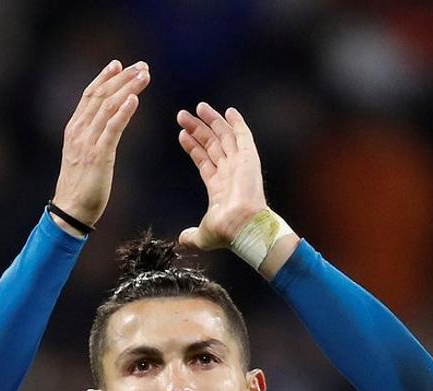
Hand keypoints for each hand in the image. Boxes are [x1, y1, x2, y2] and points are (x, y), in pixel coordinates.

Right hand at [50, 60, 150, 231]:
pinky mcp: (98, 155)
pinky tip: (134, 99)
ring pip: (108, 106)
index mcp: (75, 128)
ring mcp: (87, 141)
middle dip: (122, 78)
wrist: (71, 211)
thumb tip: (105, 129)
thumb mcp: (84, 156)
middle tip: (141, 66)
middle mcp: (79, 130)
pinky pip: (112, 128)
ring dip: (127, 88)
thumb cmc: (81, 187)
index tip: (119, 65)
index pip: (90, 95)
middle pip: (101, 95)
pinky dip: (123, 111)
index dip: (105, 78)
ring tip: (144, 76)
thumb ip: (92, 139)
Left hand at [176, 103, 267, 250]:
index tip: (182, 135)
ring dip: (212, 121)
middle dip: (198, 130)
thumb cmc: (226, 232)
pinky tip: (229, 111)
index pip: (204, 161)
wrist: (242, 226)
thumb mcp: (203, 235)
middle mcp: (230, 173)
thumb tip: (182, 241)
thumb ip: (192, 236)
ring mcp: (240, 164)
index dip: (193, 148)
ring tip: (197, 107)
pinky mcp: (249, 158)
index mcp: (220, 187)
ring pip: (224, 137)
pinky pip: (243, 136)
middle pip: (212, 145)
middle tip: (183, 116)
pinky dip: (237, 123)